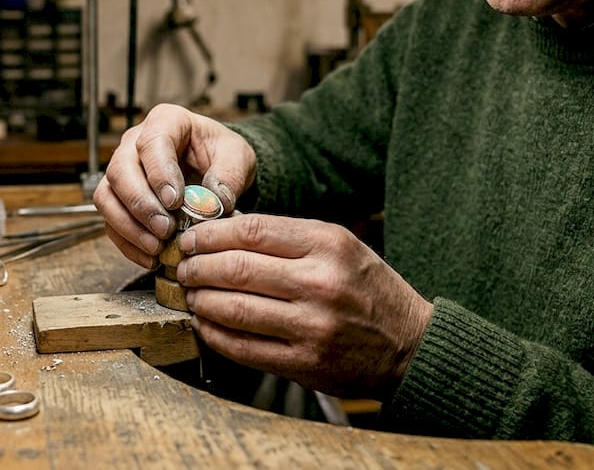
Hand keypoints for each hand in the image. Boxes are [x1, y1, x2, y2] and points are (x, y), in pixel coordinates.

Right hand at [92, 103, 255, 268]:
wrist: (213, 168)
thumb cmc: (221, 155)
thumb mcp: (237, 156)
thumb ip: (229, 175)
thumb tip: (213, 202)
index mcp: (166, 122)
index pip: (152, 143)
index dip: (159, 173)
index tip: (175, 201)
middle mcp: (135, 143)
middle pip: (120, 171)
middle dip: (141, 204)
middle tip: (165, 229)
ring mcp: (122, 170)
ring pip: (107, 197)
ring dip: (129, 226)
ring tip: (156, 247)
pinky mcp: (119, 198)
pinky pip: (110, 221)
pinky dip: (128, 242)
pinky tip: (150, 256)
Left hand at [177, 213, 433, 398]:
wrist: (410, 346)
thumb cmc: (369, 290)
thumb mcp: (341, 247)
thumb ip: (289, 238)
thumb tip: (223, 232)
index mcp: (329, 245)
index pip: (252, 231)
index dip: (210, 234)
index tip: (191, 238)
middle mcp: (321, 283)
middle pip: (237, 269)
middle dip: (197, 267)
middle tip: (183, 267)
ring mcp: (313, 326)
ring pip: (235, 309)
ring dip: (201, 300)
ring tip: (191, 294)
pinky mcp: (305, 363)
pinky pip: (244, 347)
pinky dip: (215, 334)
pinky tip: (206, 324)